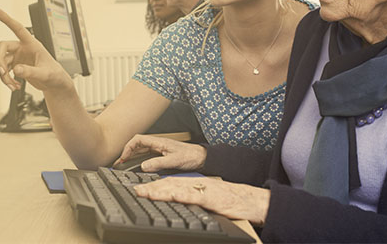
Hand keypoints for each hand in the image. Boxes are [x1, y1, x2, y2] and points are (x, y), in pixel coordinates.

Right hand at [0, 7, 72, 92]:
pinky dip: (6, 79)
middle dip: (0, 61)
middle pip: (2, 47)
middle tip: (3, 73)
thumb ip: (30, 72)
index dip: (7, 19)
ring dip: (4, 75)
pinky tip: (14, 85)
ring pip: (2, 61)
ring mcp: (19, 57)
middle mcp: (23, 48)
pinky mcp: (17, 65)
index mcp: (32, 44)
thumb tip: (16, 70)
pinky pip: (4, 70)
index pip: (18, 28)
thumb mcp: (44, 74)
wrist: (55, 84)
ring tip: (12, 85)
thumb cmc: (55, 74)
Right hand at [115, 134, 206, 171]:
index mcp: (159, 142)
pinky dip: (138, 159)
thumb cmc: (191, 156)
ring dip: (131, 156)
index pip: (138, 140)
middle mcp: (157, 144)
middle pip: (137, 145)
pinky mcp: (162, 154)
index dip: (128, 147)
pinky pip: (146, 155)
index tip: (123, 158)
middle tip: (118, 163)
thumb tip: (143, 167)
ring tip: (123, 165)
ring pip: (141, 150)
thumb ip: (158, 163)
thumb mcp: (174, 161)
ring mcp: (159, 149)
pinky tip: (136, 166)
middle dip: (126, 153)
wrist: (201, 158)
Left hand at [133, 177, 269, 225]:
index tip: (140, 189)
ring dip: (160, 190)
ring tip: (145, 193)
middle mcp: (198, 184)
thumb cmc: (230, 202)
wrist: (251, 200)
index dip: (154, 186)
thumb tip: (177, 202)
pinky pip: (195, 196)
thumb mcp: (208, 200)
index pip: (171, 183)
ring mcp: (204, 190)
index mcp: (196, 185)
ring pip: (178, 188)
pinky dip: (182, 195)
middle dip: (151, 187)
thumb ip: (193, 200)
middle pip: (170, 184)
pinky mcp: (212, 198)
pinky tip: (171, 195)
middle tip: (135, 191)